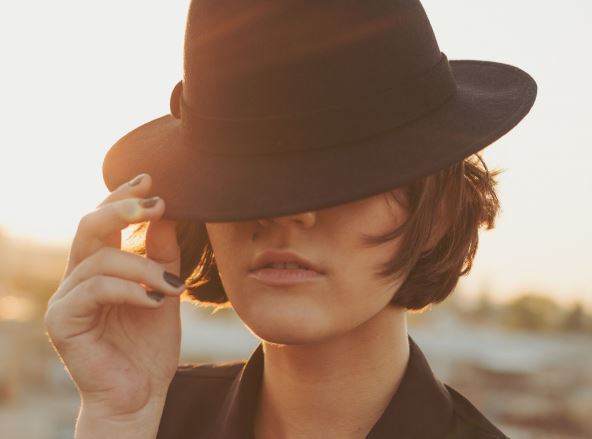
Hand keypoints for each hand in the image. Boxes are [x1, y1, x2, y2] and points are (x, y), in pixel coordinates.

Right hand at [44, 173, 185, 417]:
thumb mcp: (165, 291)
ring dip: (144, 266)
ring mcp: (66, 298)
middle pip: (89, 225)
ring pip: (100, 257)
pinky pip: (94, 289)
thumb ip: (162, 254)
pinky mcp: (62, 321)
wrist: (140, 396)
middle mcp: (79, 277)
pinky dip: (129, 289)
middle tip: (157, 202)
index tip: (152, 178)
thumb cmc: (149, 346)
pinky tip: (154, 301)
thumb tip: (166, 212)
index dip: (123, 196)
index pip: (104, 220)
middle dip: (122, 209)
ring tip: (173, 286)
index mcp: (100, 266)